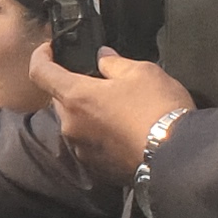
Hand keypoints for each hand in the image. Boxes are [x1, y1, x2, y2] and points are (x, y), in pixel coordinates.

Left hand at [31, 45, 194, 182]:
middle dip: (72, 87)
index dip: (40, 56)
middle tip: (99, 81)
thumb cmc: (158, 108)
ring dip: (86, 113)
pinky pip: (88, 144)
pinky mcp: (96, 167)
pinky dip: (97, 134)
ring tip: (115, 108)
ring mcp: (81, 149)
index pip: (40, 72)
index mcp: (75, 97)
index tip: (49, 50)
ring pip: (74, 123)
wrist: (178, 156)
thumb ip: (114, 63)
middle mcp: (70, 125)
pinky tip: (121, 130)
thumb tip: (102, 57)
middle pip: (58, 99)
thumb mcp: (141, 72)